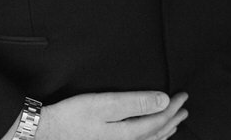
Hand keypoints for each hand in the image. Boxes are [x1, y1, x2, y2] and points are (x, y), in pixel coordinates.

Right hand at [22, 91, 188, 139]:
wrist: (45, 134)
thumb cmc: (72, 117)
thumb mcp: (105, 104)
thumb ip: (136, 102)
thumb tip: (164, 101)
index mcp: (127, 135)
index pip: (159, 120)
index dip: (173, 108)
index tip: (183, 95)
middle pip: (156, 133)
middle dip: (172, 119)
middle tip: (184, 107)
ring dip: (164, 131)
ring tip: (174, 123)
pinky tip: (149, 137)